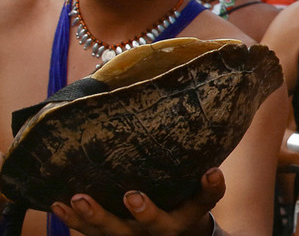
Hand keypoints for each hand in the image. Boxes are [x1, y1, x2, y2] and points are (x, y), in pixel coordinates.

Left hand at [50, 169, 224, 235]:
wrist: (171, 230)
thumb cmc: (181, 193)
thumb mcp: (191, 179)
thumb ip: (191, 155)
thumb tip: (182, 103)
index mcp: (189, 212)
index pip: (206, 200)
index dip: (211, 188)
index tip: (213, 171)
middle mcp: (164, 227)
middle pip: (156, 225)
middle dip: (144, 212)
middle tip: (132, 196)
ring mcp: (136, 234)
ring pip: (117, 232)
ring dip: (97, 217)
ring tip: (80, 199)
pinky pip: (91, 233)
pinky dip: (74, 220)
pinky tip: (59, 204)